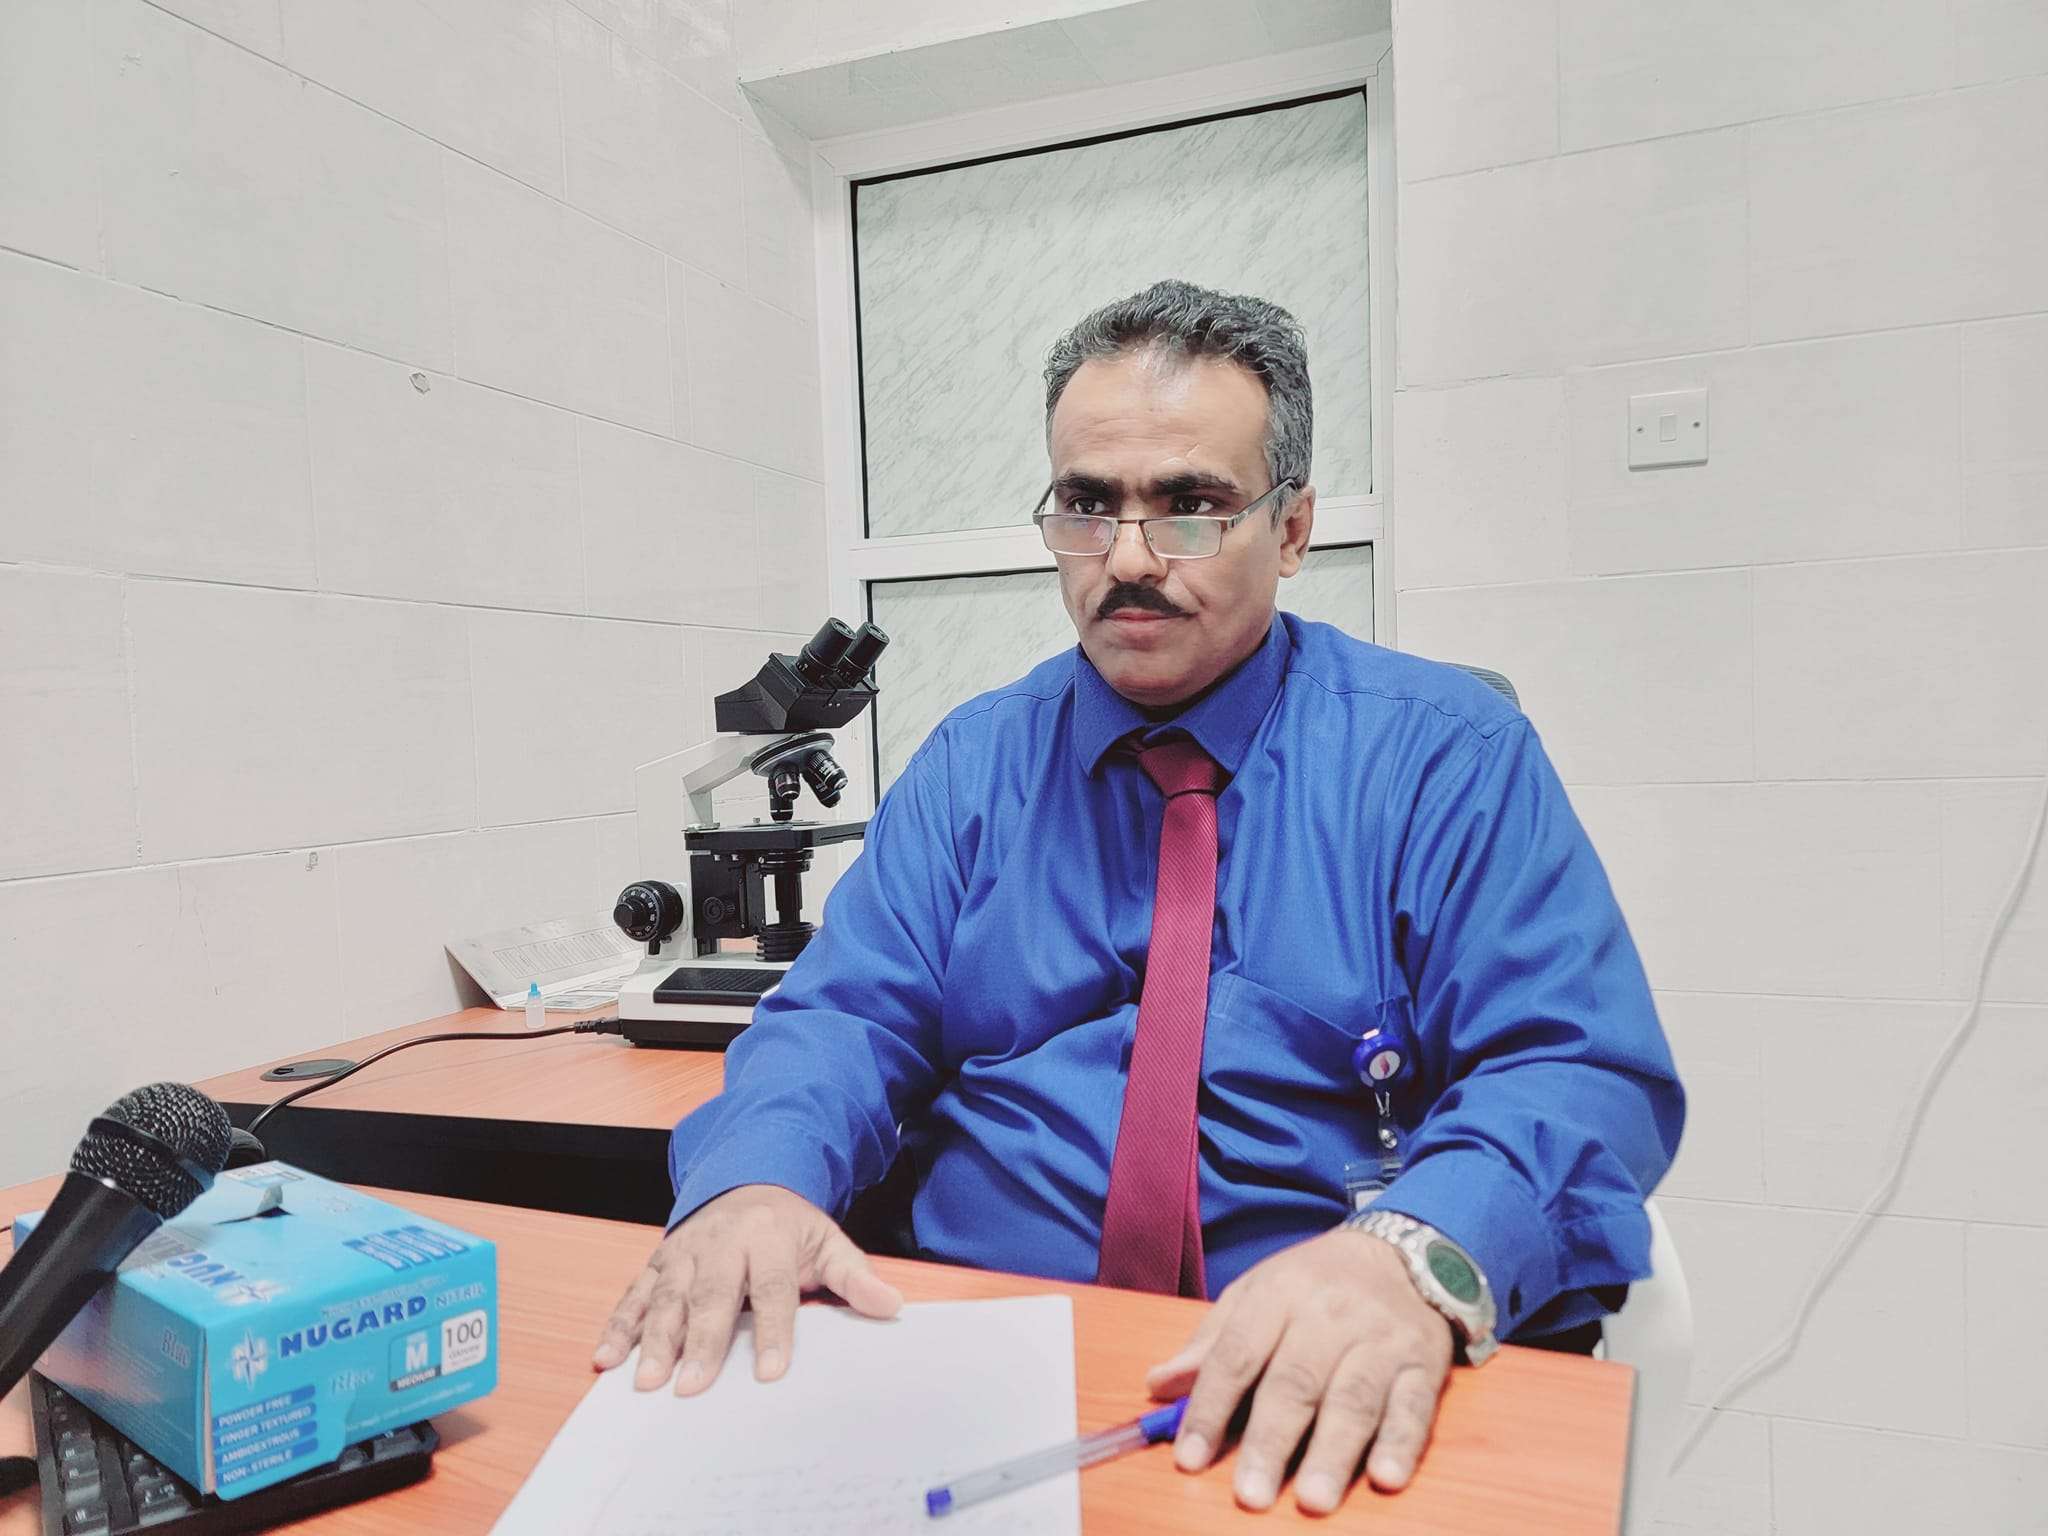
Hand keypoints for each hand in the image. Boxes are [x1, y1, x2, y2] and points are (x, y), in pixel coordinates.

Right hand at [591, 1183, 902, 1393]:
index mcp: (768, 1237)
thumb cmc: (789, 1226)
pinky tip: (605, 1358)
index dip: (772, 1331)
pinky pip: (634, 1294)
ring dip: (653, 1339)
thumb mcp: (828, 1241)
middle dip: (701, 1342)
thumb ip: (855, 1276)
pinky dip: (618, 1326)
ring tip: (646, 1381)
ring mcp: (684, 1251)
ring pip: (666, 1297)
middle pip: (712, 1296)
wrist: (747, 1178)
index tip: (770, 1373)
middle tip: (691, 1387)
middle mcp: (721, 1241)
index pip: (772, 1289)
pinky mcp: (658, 1261)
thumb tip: (891, 1305)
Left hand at [1145, 1227, 1453, 1513]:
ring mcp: (1380, 1341)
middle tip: (1251, 1495)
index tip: (1189, 1458)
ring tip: (1312, 1500)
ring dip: (1333, 1453)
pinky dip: (1400, 1443)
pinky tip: (1385, 1477)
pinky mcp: (1424, 1365)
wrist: (1401, 1253)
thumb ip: (1211, 1343)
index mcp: (1278, 1295)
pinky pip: (1414, 1407)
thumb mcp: (1256, 1293)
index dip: (1210, 1408)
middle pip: (1295, 1383)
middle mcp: (1329, 1316)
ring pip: (1354, 1399)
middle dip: (1270, 1442)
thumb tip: (1158, 1386)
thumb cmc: (1315, 1283)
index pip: (1237, 1355)